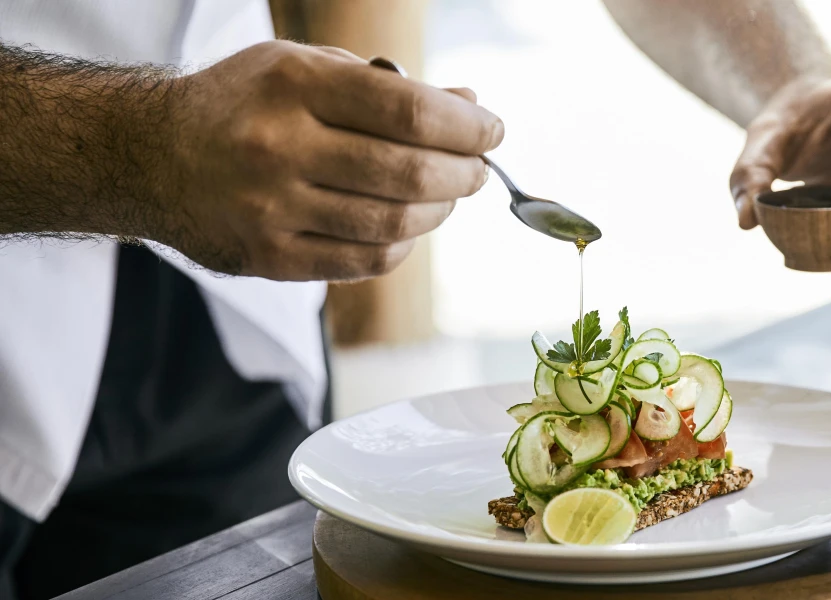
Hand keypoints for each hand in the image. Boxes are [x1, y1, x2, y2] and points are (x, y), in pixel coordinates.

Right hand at [156, 41, 502, 280]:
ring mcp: (271, 209)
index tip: (492, 131)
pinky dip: (401, 245)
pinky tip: (405, 226)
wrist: (148, 155)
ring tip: (446, 196)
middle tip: (477, 169)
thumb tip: (469, 109)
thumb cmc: (244, 104)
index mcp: (293, 86)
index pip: (408, 112)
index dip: (466, 128)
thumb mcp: (306, 69)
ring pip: (393, 224)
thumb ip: (387, 89)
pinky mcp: (269, 258)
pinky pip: (364, 261)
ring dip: (439, 212)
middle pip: (409, 174)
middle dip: (463, 173)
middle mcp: (279, 148)